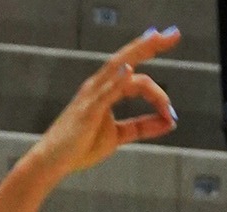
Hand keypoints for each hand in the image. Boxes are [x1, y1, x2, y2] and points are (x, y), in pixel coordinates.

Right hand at [26, 27, 178, 177]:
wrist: (52, 162)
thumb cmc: (79, 148)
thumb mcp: (118, 136)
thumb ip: (142, 127)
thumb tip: (169, 122)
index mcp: (105, 91)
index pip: (138, 81)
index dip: (158, 95)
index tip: (171, 114)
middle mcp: (98, 87)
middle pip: (128, 59)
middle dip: (151, 45)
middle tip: (174, 34)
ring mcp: (92, 95)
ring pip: (119, 66)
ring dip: (140, 51)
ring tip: (158, 38)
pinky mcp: (88, 109)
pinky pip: (106, 92)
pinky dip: (117, 80)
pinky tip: (128, 70)